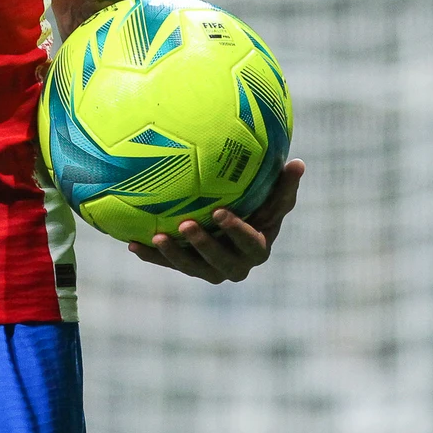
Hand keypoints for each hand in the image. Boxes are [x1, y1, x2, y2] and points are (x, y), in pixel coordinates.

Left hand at [127, 158, 304, 283]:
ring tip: (157, 237)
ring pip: (192, 267)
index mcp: (257, 248)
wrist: (236, 226)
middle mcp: (235, 265)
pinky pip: (169, 263)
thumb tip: (299, 163)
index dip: (236, 230)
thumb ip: (284, 185)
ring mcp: (210, 269)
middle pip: (220, 262)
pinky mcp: (188, 266)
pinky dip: (152, 255)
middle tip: (186, 224)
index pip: (250, 243)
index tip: (220, 211)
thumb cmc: (260, 206)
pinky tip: (132, 243)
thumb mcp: (273, 197)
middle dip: (203, 246)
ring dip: (173, 255)